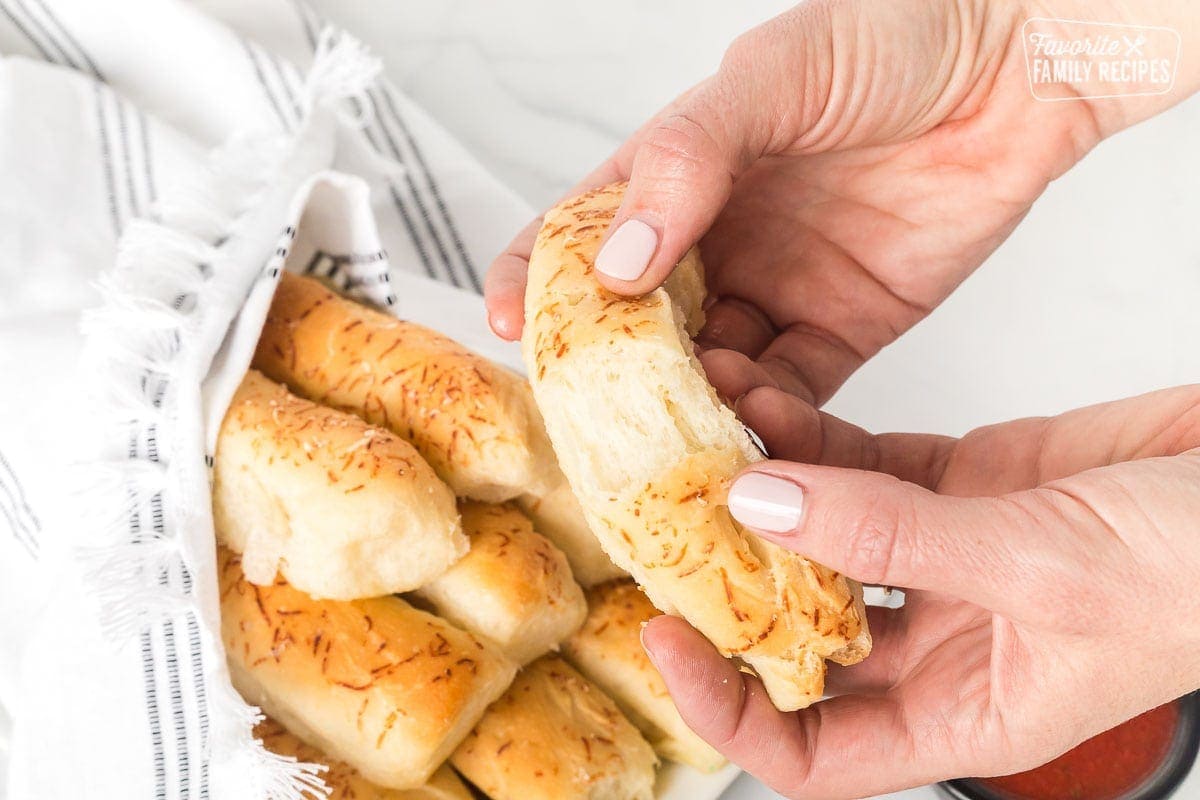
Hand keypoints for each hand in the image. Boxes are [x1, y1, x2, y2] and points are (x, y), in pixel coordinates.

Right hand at [485, 0, 1193, 406]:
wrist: (1017, 65)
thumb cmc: (888, 41)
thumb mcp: (770, 79)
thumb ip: (686, 160)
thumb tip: (616, 258)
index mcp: (677, 176)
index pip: (582, 232)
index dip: (536, 278)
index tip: (511, 326)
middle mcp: (716, 241)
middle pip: (641, 325)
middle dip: (618, 375)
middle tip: (606, 415)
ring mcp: (775, 290)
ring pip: (711, 370)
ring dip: (695, 406)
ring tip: (692, 429)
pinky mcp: (841, 331)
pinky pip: (791, 392)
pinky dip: (771, 421)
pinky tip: (759, 432)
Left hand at [642, 383, 1199, 797]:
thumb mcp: (1040, 568)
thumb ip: (896, 536)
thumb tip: (765, 504)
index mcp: (961, 712)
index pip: (812, 750)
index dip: (730, 711)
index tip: (671, 644)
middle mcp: (941, 641)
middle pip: (798, 633)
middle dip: (730, 581)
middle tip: (670, 522)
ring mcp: (943, 557)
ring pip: (820, 535)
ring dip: (762, 490)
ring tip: (710, 432)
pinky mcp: (958, 483)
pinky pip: (860, 464)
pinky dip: (810, 438)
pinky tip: (766, 403)